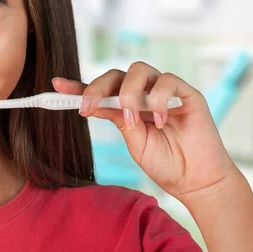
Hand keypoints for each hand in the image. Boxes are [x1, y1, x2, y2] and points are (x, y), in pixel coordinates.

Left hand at [52, 62, 239, 202]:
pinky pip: (168, 80)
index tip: (56, 85)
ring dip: (129, 94)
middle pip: (116, 74)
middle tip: (88, 107)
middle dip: (98, 87)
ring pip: (140, 70)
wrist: (196, 181)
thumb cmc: (166, 163)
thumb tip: (91, 103)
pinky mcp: (187, 93)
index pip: (101, 90)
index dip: (79, 86)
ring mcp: (166, 91)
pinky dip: (159, 98)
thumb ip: (115, 118)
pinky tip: (161, 120)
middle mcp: (145, 94)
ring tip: (133, 121)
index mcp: (128, 106)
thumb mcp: (132, 141)